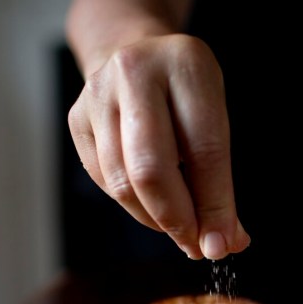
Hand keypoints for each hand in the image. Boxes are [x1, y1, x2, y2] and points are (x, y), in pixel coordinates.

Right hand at [68, 33, 249, 259]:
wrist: (135, 56)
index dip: (214, 205)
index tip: (221, 245)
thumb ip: (220, 181)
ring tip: (178, 230)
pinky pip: (104, 180)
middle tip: (195, 247)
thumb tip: (226, 243)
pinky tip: (152, 206)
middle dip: (177, 219)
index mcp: (186, 65)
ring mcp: (98, 94)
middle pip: (151, 169)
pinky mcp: (76, 118)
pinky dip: (133, 205)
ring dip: (154, 220)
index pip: (205, 150)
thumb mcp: (214, 120)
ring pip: (122, 182)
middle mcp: (136, 72)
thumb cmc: (184, 98)